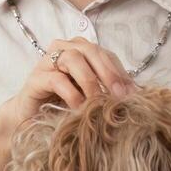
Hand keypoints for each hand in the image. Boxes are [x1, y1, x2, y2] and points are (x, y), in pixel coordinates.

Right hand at [0, 36, 137, 129]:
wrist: (30, 121)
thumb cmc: (63, 107)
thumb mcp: (92, 97)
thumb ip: (110, 91)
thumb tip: (140, 94)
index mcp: (81, 50)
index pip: (106, 55)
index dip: (121, 72)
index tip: (134, 94)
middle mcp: (64, 49)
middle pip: (91, 51)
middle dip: (109, 74)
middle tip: (120, 96)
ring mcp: (47, 62)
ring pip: (74, 59)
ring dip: (90, 81)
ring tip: (99, 102)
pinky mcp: (35, 78)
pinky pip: (57, 79)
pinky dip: (72, 93)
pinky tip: (80, 107)